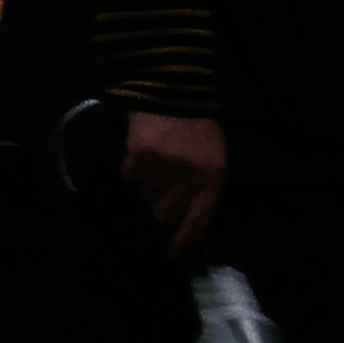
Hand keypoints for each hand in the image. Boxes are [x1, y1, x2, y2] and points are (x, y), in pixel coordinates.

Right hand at [119, 108, 227, 254]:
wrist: (176, 90)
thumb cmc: (198, 127)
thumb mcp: (213, 156)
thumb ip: (204, 187)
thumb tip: (188, 222)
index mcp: (213, 174)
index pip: (199, 218)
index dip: (185, 239)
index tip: (173, 252)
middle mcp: (189, 174)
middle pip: (163, 212)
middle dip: (160, 203)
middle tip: (162, 184)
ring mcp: (164, 165)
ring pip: (144, 195)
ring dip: (147, 182)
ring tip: (157, 158)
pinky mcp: (140, 154)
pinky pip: (129, 177)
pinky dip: (132, 167)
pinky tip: (142, 150)